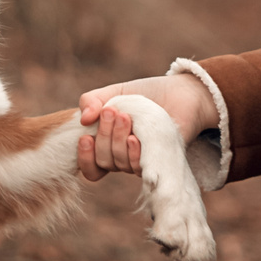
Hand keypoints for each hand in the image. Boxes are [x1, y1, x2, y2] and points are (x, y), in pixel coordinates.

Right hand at [76, 72, 216, 181]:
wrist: (178, 93)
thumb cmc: (144, 94)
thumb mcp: (113, 92)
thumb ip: (92, 101)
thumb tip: (83, 119)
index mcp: (108, 145)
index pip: (91, 167)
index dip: (84, 158)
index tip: (84, 137)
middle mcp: (123, 158)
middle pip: (103, 161)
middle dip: (103, 136)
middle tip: (111, 112)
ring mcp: (140, 161)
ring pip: (119, 163)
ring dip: (117, 140)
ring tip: (125, 116)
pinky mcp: (158, 161)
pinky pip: (139, 167)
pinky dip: (133, 153)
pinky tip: (135, 138)